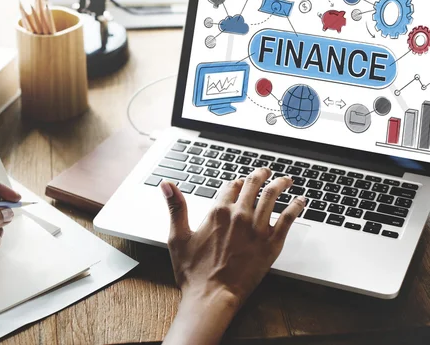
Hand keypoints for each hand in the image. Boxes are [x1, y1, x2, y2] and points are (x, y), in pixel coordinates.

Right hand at [161, 168, 305, 344]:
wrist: (212, 297)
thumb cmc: (193, 272)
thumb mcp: (178, 237)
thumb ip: (176, 207)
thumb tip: (166, 184)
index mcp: (217, 212)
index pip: (230, 186)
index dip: (235, 182)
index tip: (239, 182)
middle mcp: (239, 215)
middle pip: (253, 185)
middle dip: (260, 175)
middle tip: (266, 172)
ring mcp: (257, 229)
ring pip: (272, 196)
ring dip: (280, 184)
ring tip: (286, 180)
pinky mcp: (271, 244)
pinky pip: (288, 218)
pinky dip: (296, 206)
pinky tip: (301, 201)